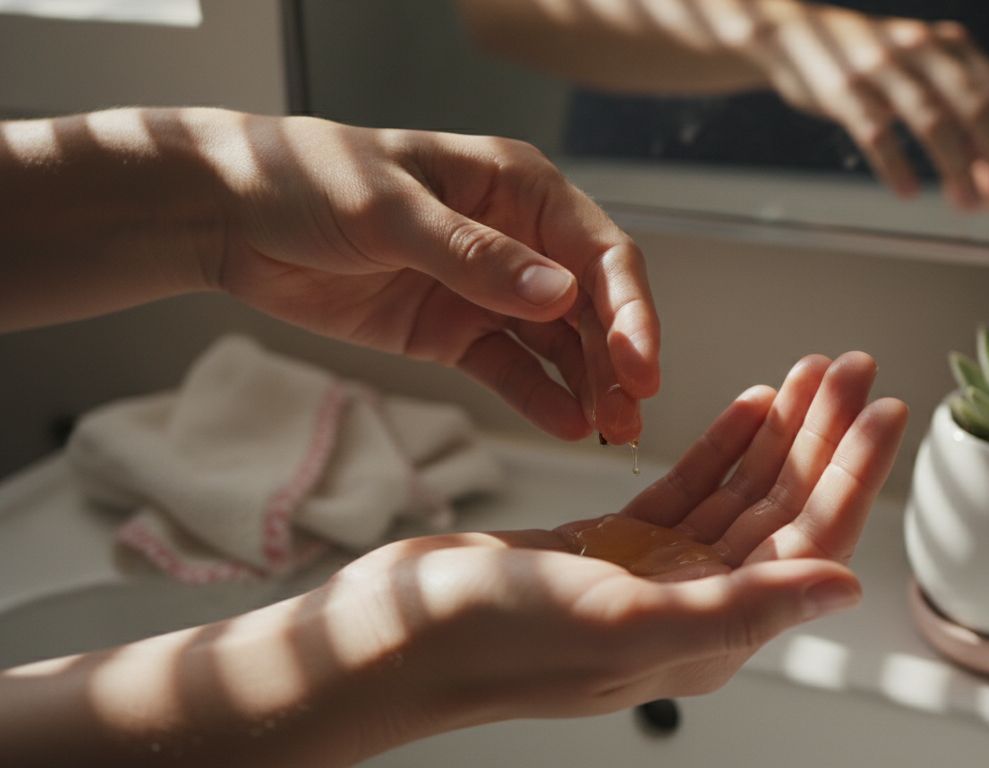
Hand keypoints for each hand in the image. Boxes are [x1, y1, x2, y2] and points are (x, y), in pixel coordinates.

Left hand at [203, 112, 655, 443]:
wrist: (231, 218)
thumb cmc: (309, 182)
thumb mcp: (391, 213)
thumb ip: (476, 258)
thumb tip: (563, 297)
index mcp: (517, 187)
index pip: (600, 252)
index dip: (630, 311)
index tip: (641, 366)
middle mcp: (517, 238)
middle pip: (590, 306)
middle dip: (616, 360)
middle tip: (631, 418)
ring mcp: (486, 289)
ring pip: (558, 344)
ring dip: (589, 386)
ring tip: (612, 434)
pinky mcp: (453, 332)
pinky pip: (510, 371)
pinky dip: (539, 399)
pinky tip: (567, 427)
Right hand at [328, 352, 906, 743]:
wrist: (394, 634)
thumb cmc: (492, 640)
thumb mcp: (625, 622)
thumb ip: (743, 608)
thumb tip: (846, 589)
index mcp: (711, 633)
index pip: (808, 542)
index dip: (854, 473)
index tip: (888, 408)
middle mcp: (694, 606)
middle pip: (782, 507)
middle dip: (823, 434)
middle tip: (852, 364)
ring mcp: (654, 575)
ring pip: (739, 490)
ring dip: (779, 430)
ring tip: (811, 371)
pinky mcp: (613, 547)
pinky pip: (688, 487)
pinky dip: (721, 442)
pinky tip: (749, 404)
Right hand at [747, 7, 988, 209]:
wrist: (793, 34)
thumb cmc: (864, 56)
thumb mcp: (916, 59)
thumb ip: (952, 89)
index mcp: (943, 43)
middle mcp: (919, 50)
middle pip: (973, 105)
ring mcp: (881, 70)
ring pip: (931, 122)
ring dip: (956, 167)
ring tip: (969, 202)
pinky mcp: (844, 93)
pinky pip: (878, 134)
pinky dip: (896, 166)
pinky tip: (909, 193)